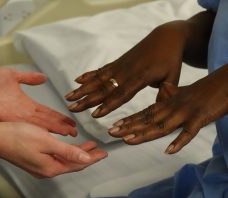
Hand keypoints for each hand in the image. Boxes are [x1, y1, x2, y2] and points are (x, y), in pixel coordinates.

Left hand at [0, 67, 76, 135]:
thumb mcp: (15, 75)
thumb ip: (30, 78)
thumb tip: (43, 77)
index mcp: (26, 103)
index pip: (47, 112)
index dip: (59, 117)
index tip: (71, 121)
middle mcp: (23, 112)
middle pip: (46, 121)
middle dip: (60, 126)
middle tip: (74, 132)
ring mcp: (15, 116)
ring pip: (37, 125)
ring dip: (52, 129)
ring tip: (65, 133)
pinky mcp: (5, 117)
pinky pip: (23, 124)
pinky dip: (35, 129)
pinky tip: (46, 133)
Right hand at [0, 117, 107, 177]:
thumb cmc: (17, 137)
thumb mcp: (47, 142)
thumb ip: (68, 151)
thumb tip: (86, 159)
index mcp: (51, 167)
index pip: (79, 163)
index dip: (93, 157)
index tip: (104, 153)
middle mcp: (46, 169)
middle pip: (73, 163)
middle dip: (87, 156)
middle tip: (99, 150)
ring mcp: (40, 166)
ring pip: (65, 160)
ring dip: (77, 153)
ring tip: (88, 147)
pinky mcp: (34, 160)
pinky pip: (56, 158)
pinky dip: (66, 152)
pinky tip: (67, 147)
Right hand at [65, 23, 185, 117]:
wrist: (166, 37)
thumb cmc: (171, 59)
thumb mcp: (173, 77)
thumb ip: (165, 94)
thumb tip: (160, 110)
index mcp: (141, 77)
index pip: (122, 93)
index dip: (108, 104)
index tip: (94, 114)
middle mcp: (126, 71)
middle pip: (104, 87)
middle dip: (87, 99)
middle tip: (72, 108)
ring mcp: (120, 66)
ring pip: (98, 79)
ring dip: (82, 88)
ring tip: (68, 97)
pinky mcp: (117, 63)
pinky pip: (101, 70)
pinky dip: (88, 75)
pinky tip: (77, 80)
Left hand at [108, 65, 227, 153]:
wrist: (226, 81)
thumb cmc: (204, 89)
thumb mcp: (185, 91)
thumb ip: (172, 93)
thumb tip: (164, 90)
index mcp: (169, 102)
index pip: (146, 112)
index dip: (130, 119)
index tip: (114, 125)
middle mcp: (173, 107)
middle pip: (148, 119)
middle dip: (129, 127)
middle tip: (111, 132)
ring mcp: (186, 113)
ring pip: (162, 125)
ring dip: (144, 133)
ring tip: (128, 140)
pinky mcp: (201, 118)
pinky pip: (189, 132)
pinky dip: (180, 141)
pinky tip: (169, 150)